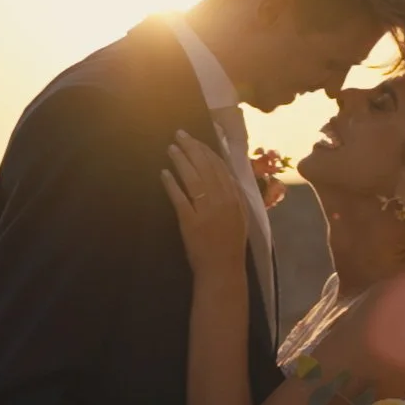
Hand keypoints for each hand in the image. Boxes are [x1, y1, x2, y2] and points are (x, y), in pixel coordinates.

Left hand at [161, 130, 247, 276]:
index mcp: (235, 198)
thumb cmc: (230, 244)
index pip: (220, 167)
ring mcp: (207, 210)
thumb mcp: (240, 216)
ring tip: (171, 148)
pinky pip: (180, 198)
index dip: (206, 150)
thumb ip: (233, 195)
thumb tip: (224, 174)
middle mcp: (222, 200)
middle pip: (205, 167)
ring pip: (193, 178)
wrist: (223, 269)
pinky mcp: (191, 221)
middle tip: (179, 135)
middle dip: (192, 148)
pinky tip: (164, 173)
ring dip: (181, 161)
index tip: (196, 140)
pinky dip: (171, 184)